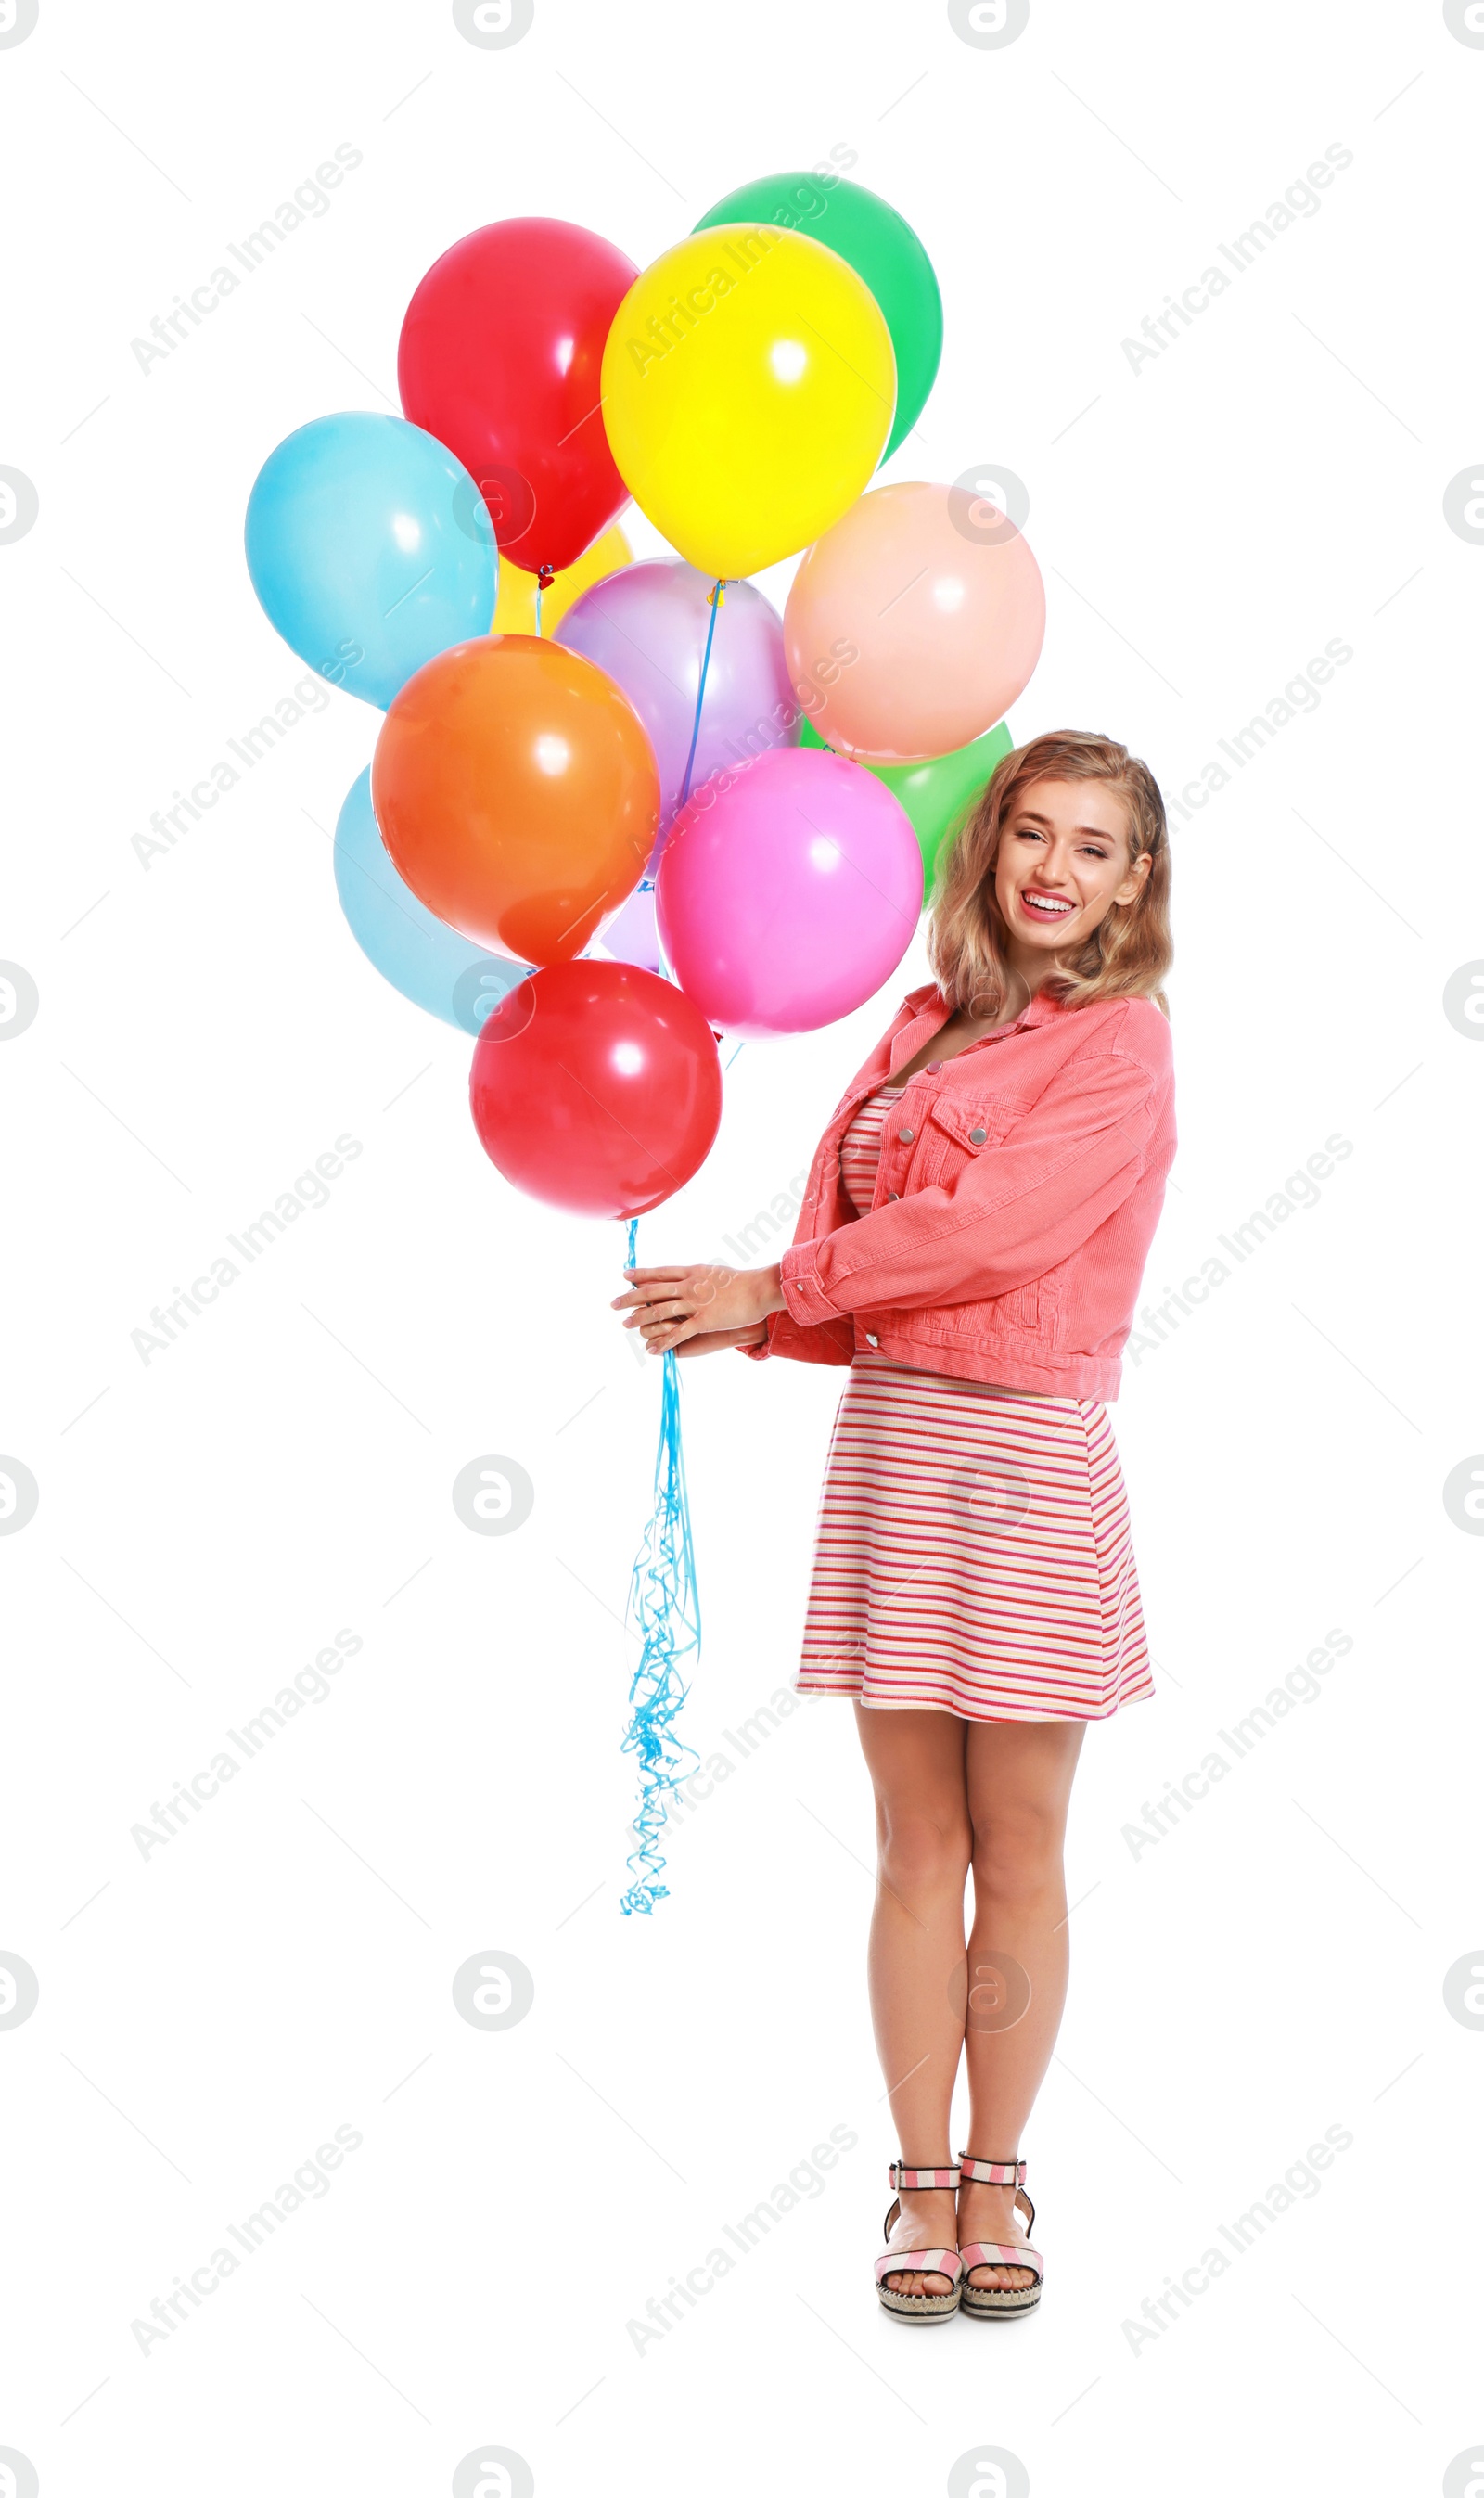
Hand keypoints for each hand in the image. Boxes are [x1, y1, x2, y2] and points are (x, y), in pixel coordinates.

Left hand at [612, 1262, 785, 1354]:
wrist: (760, 1290)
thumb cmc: (743, 1282)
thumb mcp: (716, 1273)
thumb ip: (699, 1276)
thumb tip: (689, 1276)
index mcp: (692, 1272)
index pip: (660, 1272)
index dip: (641, 1275)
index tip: (624, 1276)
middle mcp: (689, 1285)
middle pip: (653, 1291)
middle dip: (630, 1298)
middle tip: (613, 1304)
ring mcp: (695, 1303)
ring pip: (660, 1311)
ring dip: (640, 1319)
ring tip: (625, 1324)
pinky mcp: (703, 1320)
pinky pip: (678, 1333)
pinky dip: (662, 1342)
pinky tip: (651, 1349)